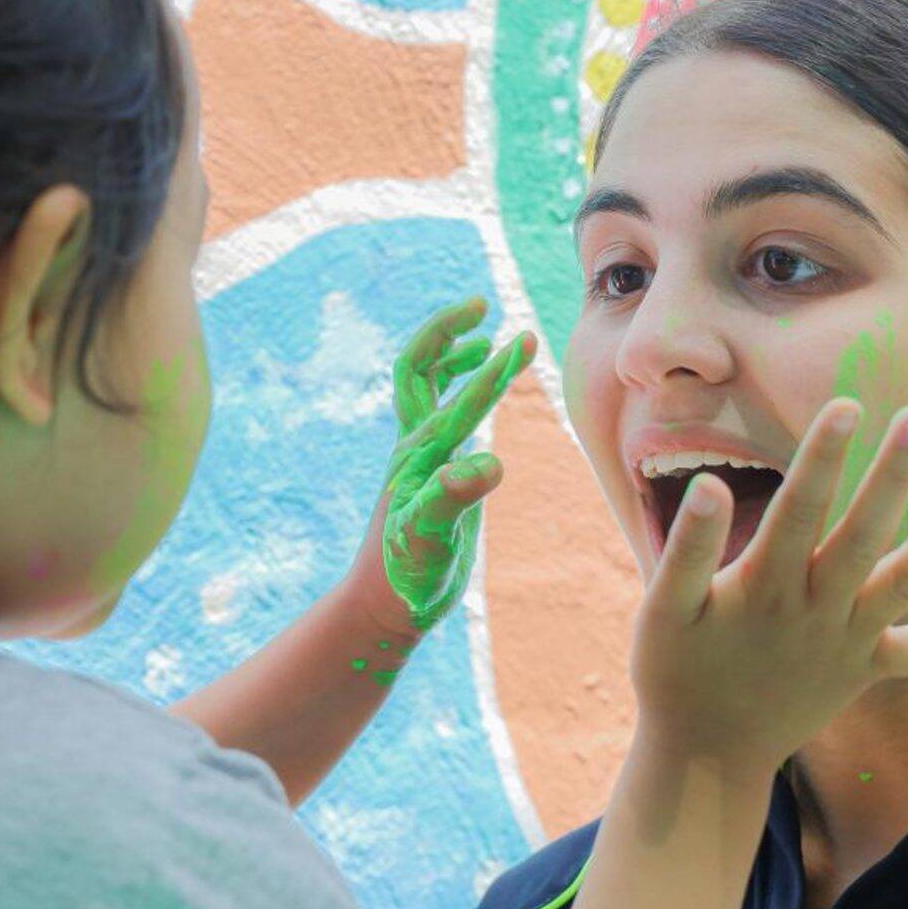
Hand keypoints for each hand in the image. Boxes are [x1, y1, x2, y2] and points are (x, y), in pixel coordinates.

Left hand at [340, 298, 536, 680]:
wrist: (385, 603)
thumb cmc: (406, 576)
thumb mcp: (430, 539)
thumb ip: (454, 499)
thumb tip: (489, 464)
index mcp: (418, 454)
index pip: (455, 398)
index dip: (490, 370)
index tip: (522, 342)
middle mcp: (415, 445)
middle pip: (419, 367)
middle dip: (447, 331)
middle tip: (482, 305)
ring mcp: (422, 457)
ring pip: (428, 387)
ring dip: (454, 355)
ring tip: (488, 339)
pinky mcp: (432, 472)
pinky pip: (444, 414)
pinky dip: (463, 393)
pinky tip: (485, 397)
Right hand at [631, 399, 907, 766]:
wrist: (704, 752)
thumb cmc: (676, 669)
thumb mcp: (662, 610)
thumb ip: (690, 549)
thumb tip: (712, 483)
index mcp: (761, 588)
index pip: (798, 510)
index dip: (821, 458)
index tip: (847, 405)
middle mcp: (813, 612)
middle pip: (862, 536)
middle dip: (891, 477)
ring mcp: (847, 644)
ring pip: (905, 586)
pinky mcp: (867, 671)